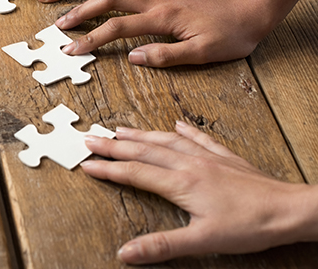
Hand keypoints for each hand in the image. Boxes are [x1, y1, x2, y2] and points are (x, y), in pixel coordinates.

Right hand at [56, 0, 274, 66]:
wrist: (253, 10)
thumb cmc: (230, 36)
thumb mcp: (201, 54)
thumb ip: (165, 56)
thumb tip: (133, 57)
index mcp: (163, 17)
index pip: (117, 28)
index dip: (91, 39)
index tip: (72, 49)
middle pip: (110, 0)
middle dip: (82, 12)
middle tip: (61, 24)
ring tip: (78, 10)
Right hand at [81, 122, 314, 263]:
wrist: (290, 210)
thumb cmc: (249, 226)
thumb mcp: (202, 241)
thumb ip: (162, 245)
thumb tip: (126, 253)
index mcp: (181, 183)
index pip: (135, 173)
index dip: (108, 169)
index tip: (87, 164)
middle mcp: (190, 164)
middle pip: (144, 152)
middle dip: (115, 146)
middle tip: (91, 138)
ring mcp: (208, 158)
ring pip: (166, 141)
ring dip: (141, 135)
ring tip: (120, 129)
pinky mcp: (225, 158)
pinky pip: (199, 138)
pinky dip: (184, 130)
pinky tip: (176, 125)